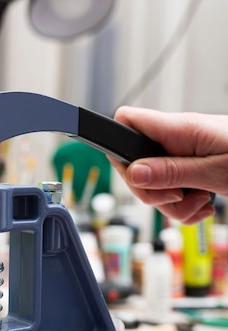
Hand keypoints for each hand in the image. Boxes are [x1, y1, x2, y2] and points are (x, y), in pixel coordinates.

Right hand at [109, 106, 227, 223]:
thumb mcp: (214, 172)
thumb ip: (171, 172)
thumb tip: (134, 172)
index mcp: (180, 129)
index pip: (126, 122)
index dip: (119, 148)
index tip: (137, 177)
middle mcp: (176, 139)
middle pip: (136, 165)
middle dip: (152, 193)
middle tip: (178, 197)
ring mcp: (182, 155)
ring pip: (154, 186)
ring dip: (172, 206)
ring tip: (199, 202)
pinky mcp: (190, 170)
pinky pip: (172, 193)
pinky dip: (185, 207)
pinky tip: (204, 204)